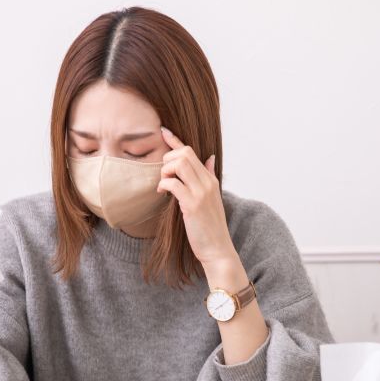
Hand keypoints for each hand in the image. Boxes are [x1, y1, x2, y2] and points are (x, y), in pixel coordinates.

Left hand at [156, 127, 236, 267]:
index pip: (192, 152)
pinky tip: (162, 192)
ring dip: (166, 171)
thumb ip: (209, 177)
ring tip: (163, 184)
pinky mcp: (193, 205)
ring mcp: (201, 193)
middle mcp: (207, 182)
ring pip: (180, 164)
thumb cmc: (210, 227)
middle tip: (164, 175)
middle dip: (168, 159)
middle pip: (185, 153)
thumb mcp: (213, 198)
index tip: (163, 131)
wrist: (218, 249)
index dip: (176, 140)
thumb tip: (210, 158)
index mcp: (211, 180)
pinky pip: (174, 184)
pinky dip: (164, 184)